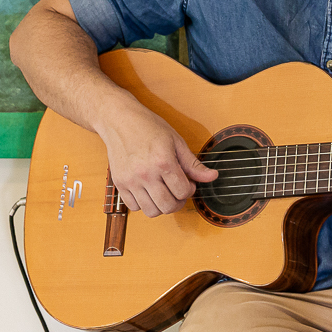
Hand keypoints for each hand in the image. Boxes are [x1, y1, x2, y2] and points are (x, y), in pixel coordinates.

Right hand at [96, 99, 217, 217]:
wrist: (119, 120)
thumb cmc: (148, 127)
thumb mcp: (176, 141)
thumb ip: (193, 164)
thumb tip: (212, 176)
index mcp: (163, 162)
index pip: (182, 191)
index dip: (190, 190)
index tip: (188, 183)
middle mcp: (146, 174)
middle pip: (168, 206)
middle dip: (178, 202)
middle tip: (178, 191)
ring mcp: (131, 181)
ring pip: (151, 211)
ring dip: (161, 206)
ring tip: (163, 192)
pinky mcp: (119, 184)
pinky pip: (134, 207)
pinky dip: (143, 204)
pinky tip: (148, 191)